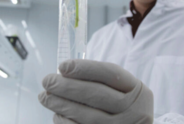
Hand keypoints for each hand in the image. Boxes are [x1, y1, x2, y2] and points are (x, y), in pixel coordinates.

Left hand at [38, 59, 152, 123]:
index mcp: (138, 91)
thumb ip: (100, 81)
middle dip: (68, 87)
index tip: (63, 66)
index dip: (85, 68)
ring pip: (88, 116)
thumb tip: (64, 74)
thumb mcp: (123, 91)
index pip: (111, 74)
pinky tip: (57, 114)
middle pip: (97, 95)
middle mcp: (135, 111)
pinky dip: (66, 122)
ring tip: (45, 97)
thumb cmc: (122, 107)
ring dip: (62, 105)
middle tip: (47, 81)